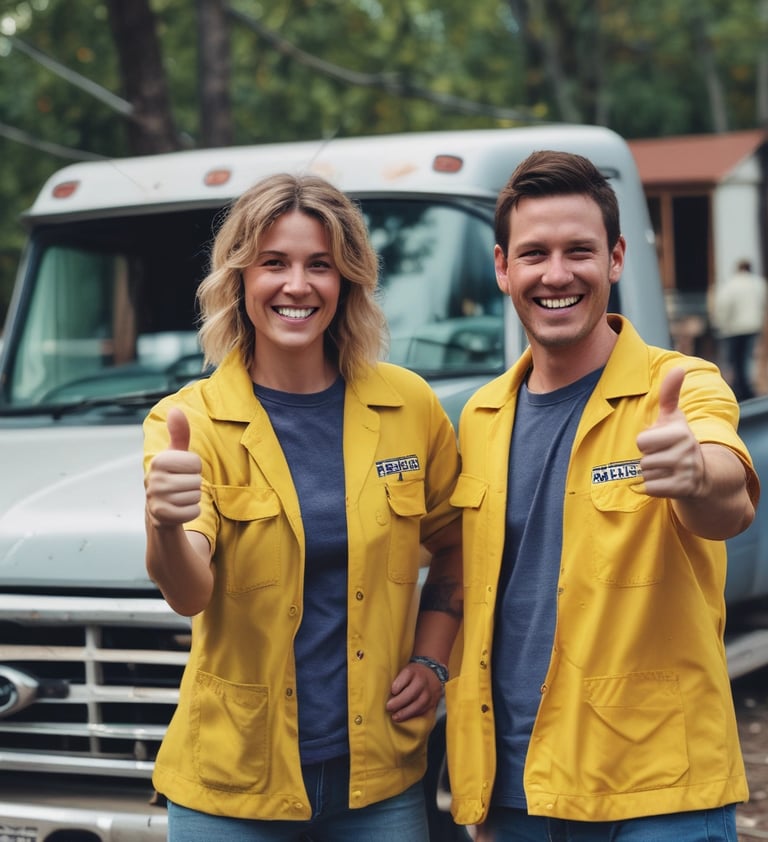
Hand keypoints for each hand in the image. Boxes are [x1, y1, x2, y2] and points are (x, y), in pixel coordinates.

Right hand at [145, 407, 202, 526]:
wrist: (159, 506)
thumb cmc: (172, 474)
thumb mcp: (176, 454)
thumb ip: (179, 433)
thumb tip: (176, 410)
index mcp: (159, 461)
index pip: (196, 463)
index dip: (195, 468)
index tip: (183, 471)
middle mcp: (154, 479)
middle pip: (196, 481)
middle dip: (194, 484)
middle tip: (181, 486)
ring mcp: (156, 498)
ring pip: (195, 496)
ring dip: (193, 498)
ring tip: (179, 496)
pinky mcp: (162, 516)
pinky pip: (193, 512)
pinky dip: (192, 511)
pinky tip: (180, 508)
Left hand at [385, 661, 442, 722]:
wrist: (433, 675)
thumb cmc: (413, 674)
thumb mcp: (404, 671)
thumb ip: (396, 680)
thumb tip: (386, 694)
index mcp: (413, 671)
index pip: (406, 676)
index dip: (398, 685)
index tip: (392, 691)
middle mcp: (422, 681)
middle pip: (412, 692)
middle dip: (399, 701)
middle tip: (388, 707)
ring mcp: (428, 692)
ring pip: (418, 704)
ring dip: (405, 712)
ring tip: (395, 717)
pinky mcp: (431, 702)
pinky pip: (422, 710)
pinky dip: (412, 715)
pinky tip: (403, 717)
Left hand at [635, 367, 704, 498]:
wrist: (701, 474)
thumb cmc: (678, 441)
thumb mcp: (674, 418)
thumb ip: (669, 394)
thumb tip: (678, 367)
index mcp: (680, 432)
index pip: (641, 440)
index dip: (645, 442)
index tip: (660, 442)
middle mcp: (686, 452)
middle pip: (643, 459)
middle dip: (647, 459)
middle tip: (662, 457)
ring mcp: (685, 472)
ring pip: (646, 474)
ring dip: (651, 473)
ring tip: (665, 468)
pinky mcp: (681, 489)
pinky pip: (650, 488)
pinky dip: (653, 486)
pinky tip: (666, 481)